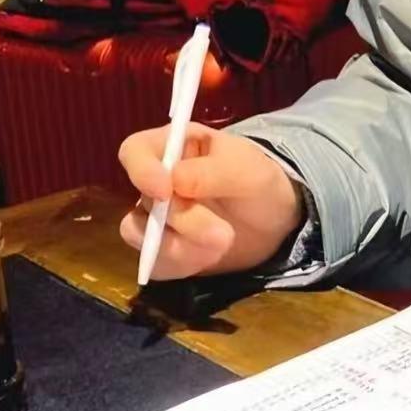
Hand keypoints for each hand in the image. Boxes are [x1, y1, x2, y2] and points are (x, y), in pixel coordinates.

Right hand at [118, 123, 305, 279]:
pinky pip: (152, 261)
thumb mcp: (248, 170)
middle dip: (185, 221)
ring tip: (222, 245)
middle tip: (224, 234)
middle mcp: (156, 180)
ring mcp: (154, 216)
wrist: (274, 220)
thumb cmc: (258, 181)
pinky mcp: (160, 249)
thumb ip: (212, 172)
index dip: (142, 170)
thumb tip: (174, 179)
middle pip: (145, 200)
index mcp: (174, 146)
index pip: (135, 151)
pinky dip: (180, 264)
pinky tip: (208, 258)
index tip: (165, 191)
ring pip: (139, 234)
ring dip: (180, 246)